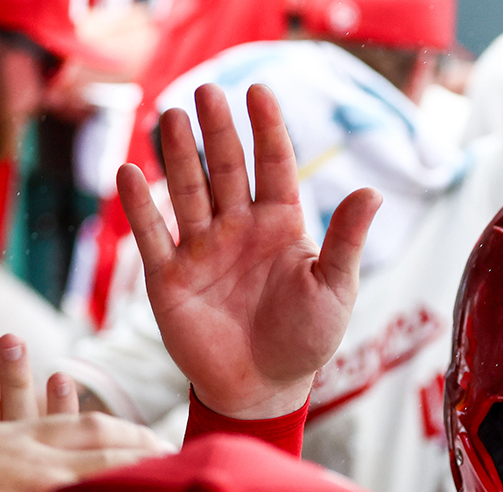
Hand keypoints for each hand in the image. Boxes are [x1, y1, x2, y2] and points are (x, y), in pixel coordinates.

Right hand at [118, 84, 382, 419]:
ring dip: (179, 156)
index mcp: (281, 226)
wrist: (263, 388)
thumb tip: (372, 193)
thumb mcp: (334, 289)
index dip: (266, 130)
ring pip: (188, 191)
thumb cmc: (307, 340)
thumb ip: (346, 241)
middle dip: (217, 132)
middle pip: (226, 169)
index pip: (273, 166)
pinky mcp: (169, 277)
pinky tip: (130, 174)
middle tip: (207, 92)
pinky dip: (140, 206)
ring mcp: (201, 250)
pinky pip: (152, 235)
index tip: (259, 91)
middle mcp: (238, 229)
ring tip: (172, 115)